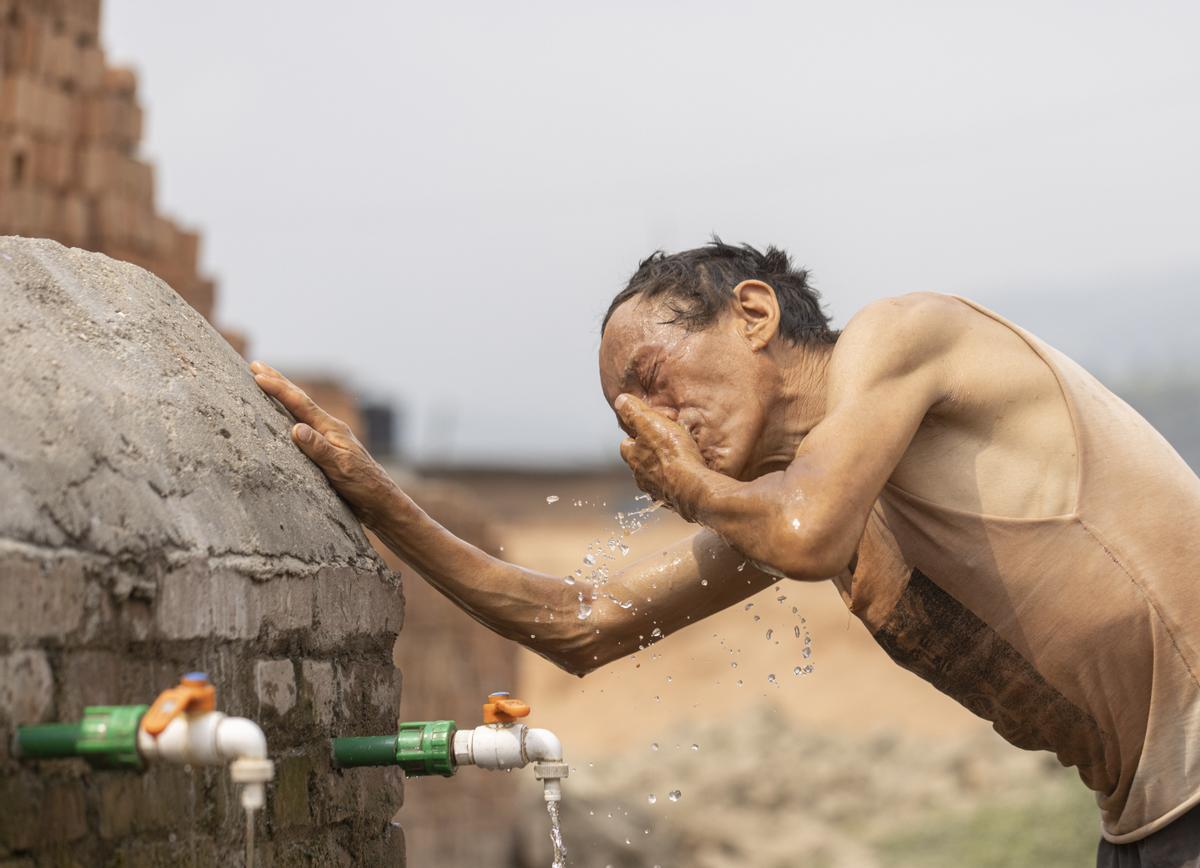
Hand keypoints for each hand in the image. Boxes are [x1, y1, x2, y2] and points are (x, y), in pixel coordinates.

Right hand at [251, 361, 397, 528]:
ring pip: (301, 411)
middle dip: (278, 382)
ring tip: (266, 382)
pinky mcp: (327, 451)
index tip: (257, 374)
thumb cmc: (364, 485)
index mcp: (332, 429)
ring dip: (283, 396)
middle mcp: (329, 429)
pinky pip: (303, 426)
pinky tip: (283, 417)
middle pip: (300, 400)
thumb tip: (296, 429)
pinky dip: (289, 415)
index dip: (279, 389)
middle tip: (256, 365)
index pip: (301, 404)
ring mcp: (328, 439)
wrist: (380, 501)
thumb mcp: (340, 468)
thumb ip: (319, 449)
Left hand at [615, 394, 709, 520]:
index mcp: (633, 456)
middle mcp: (640, 475)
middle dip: (649, 453)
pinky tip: (686, 477)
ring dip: (662, 468)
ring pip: (654, 476)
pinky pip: (670, 489)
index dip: (637, 435)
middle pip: (640, 461)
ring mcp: (655, 490)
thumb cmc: (673, 454)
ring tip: (678, 459)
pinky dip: (675, 482)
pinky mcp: (671, 500)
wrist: (692, 487)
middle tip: (667, 443)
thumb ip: (634, 412)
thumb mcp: (651, 423)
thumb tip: (620, 401)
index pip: (627, 444)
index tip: (649, 430)